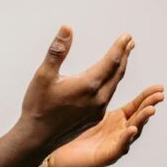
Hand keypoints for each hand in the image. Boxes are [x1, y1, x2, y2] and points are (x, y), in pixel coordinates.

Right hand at [18, 26, 134, 150]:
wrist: (37, 138)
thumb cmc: (38, 106)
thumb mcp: (44, 75)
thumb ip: (58, 51)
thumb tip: (67, 28)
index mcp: (88, 85)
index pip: (111, 61)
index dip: (120, 47)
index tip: (127, 36)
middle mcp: (98, 99)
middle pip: (117, 73)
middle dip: (124, 56)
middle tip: (129, 42)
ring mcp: (98, 110)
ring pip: (114, 85)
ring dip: (120, 69)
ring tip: (123, 57)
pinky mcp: (95, 118)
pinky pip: (109, 97)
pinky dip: (112, 83)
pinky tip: (110, 80)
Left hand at [49, 85, 164, 166]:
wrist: (62, 156)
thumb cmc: (75, 132)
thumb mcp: (88, 109)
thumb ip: (97, 93)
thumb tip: (100, 69)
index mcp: (118, 119)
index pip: (136, 106)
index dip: (148, 97)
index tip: (159, 87)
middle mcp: (121, 132)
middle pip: (139, 117)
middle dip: (150, 106)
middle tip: (160, 96)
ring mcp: (116, 145)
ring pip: (133, 132)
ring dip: (142, 121)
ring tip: (150, 110)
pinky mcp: (106, 157)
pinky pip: (119, 147)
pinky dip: (126, 139)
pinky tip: (131, 129)